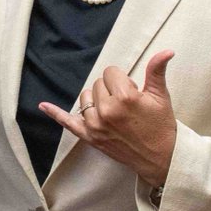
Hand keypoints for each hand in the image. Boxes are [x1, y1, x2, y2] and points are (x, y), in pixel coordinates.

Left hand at [39, 50, 176, 186]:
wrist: (161, 158)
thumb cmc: (162, 126)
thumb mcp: (161, 96)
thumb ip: (157, 71)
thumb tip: (166, 51)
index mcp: (124, 98)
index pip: (111, 72)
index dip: (123, 79)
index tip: (134, 91)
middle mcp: (106, 111)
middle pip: (98, 83)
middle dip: (111, 89)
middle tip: (128, 106)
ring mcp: (96, 125)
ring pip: (85, 97)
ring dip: (96, 100)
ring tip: (114, 111)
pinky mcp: (90, 137)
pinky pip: (68, 123)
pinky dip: (55, 113)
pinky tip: (43, 105)